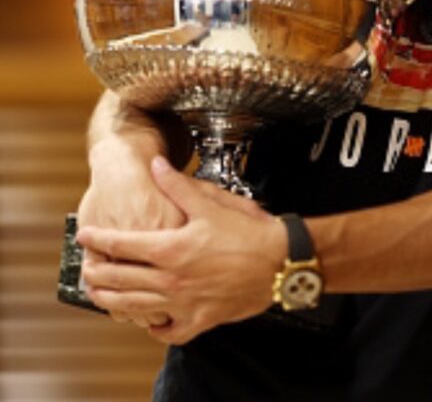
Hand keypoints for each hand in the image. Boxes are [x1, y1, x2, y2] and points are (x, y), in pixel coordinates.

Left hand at [77, 156, 286, 344]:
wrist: (281, 261)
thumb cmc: (250, 231)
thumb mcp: (213, 202)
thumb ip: (180, 185)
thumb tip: (157, 165)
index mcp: (172, 248)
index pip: (122, 245)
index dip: (99, 240)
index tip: (85, 237)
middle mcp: (171, 279)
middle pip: (120, 280)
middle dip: (97, 274)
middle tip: (87, 269)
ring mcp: (184, 303)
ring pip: (134, 307)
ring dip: (111, 302)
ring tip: (100, 296)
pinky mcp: (200, 319)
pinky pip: (167, 330)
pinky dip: (153, 326)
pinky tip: (150, 318)